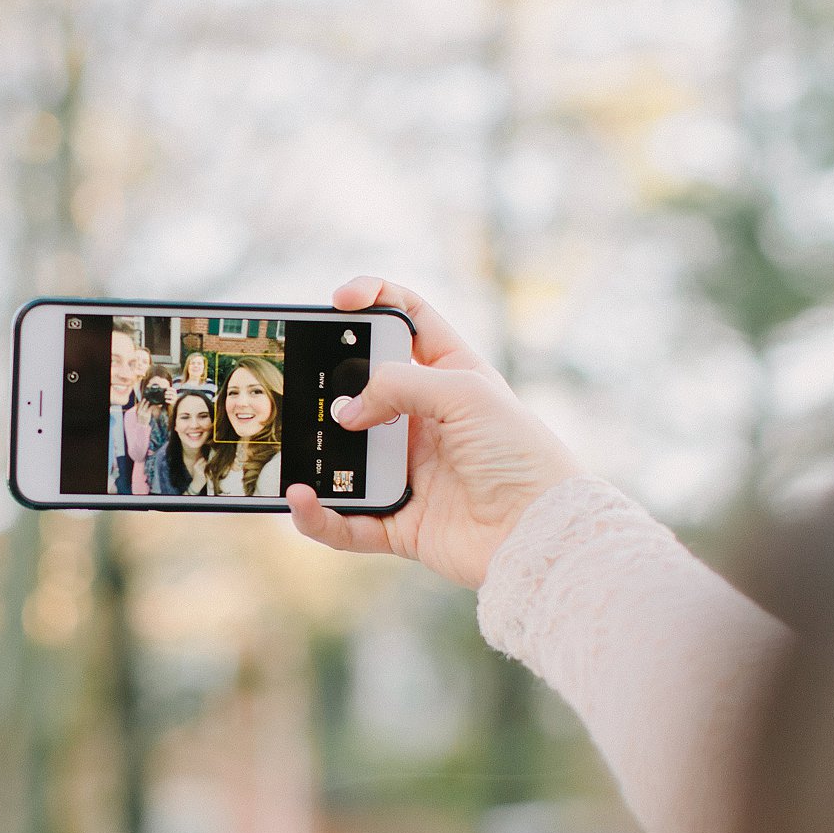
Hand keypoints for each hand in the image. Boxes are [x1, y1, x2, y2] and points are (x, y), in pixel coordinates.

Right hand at [287, 277, 584, 588]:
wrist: (540, 533)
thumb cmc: (519, 454)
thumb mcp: (464, 392)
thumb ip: (398, 385)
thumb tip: (346, 413)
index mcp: (451, 376)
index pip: (409, 320)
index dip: (374, 299)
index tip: (339, 301)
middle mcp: (426, 421)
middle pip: (362, 390)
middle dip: (327, 386)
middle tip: (303, 384)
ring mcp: (410, 472)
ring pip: (343, 458)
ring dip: (313, 455)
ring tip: (293, 450)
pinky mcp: (399, 523)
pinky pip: (347, 521)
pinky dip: (319, 516)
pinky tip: (303, 500)